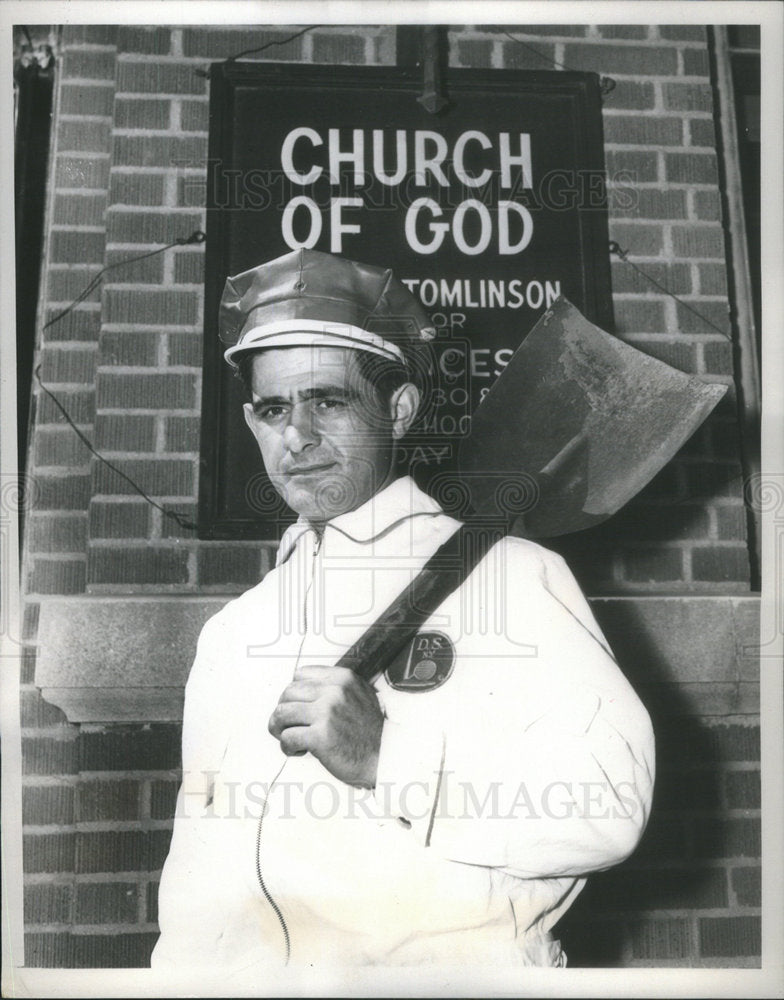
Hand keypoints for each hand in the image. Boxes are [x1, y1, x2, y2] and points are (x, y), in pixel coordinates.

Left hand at [268, 665, 382, 787]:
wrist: (384, 757)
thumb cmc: (368, 731)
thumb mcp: (358, 694)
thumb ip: (333, 687)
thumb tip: (299, 688)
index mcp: (342, 678)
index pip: (299, 675)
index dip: (295, 693)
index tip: (299, 708)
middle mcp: (334, 691)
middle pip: (287, 693)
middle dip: (284, 712)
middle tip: (291, 726)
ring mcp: (326, 713)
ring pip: (281, 714)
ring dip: (280, 729)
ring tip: (292, 739)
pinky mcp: (320, 736)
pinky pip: (287, 737)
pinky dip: (287, 747)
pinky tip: (299, 751)